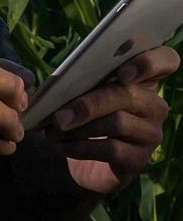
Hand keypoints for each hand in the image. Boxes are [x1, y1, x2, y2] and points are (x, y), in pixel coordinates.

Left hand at [43, 44, 179, 193]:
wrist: (88, 161)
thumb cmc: (86, 115)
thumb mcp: (83, 93)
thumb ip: (80, 79)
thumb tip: (59, 81)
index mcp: (143, 78)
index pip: (166, 60)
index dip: (149, 63)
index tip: (123, 73)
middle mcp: (154, 105)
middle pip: (127, 94)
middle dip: (88, 104)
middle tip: (58, 117)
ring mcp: (151, 133)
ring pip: (117, 123)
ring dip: (79, 128)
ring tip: (53, 132)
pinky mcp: (140, 159)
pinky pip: (111, 149)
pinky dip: (80, 147)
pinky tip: (62, 146)